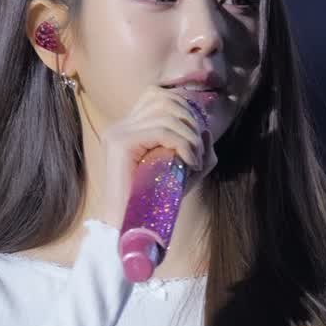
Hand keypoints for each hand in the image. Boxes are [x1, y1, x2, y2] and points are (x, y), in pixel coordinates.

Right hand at [98, 85, 214, 229]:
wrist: (131, 229)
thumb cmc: (156, 204)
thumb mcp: (185, 173)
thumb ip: (199, 151)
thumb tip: (207, 131)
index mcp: (129, 127)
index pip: (159, 96)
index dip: (186, 109)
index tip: (199, 138)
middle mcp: (120, 126)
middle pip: (165, 100)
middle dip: (192, 121)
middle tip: (200, 151)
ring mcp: (118, 133)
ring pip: (167, 115)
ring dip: (190, 136)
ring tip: (195, 161)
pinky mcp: (121, 144)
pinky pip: (162, 131)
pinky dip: (183, 145)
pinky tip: (190, 164)